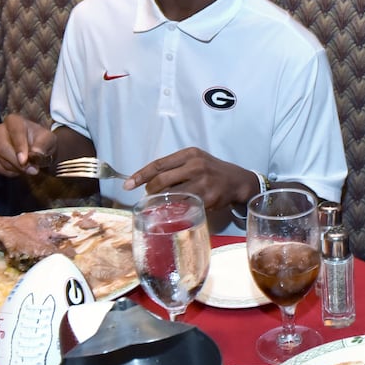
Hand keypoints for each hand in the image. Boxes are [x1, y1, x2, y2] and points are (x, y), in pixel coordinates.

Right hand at [0, 113, 55, 176]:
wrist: (37, 150)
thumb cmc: (41, 141)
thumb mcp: (48, 140)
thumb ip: (42, 145)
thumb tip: (36, 153)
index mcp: (14, 120)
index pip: (15, 131)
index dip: (19, 147)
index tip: (24, 161)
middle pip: (3, 147)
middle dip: (16, 162)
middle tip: (31, 170)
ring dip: (14, 167)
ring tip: (28, 170)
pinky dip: (8, 171)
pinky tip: (18, 170)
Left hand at [124, 148, 257, 211]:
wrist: (237, 181)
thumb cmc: (212, 171)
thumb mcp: (195, 161)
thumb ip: (175, 168)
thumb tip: (149, 181)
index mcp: (189, 154)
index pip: (158, 164)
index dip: (140, 175)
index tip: (127, 185)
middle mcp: (195, 166)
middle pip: (162, 180)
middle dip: (150, 191)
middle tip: (147, 197)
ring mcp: (202, 182)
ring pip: (171, 194)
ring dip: (160, 202)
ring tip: (157, 204)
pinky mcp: (208, 198)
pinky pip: (184, 205)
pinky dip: (175, 209)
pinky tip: (173, 210)